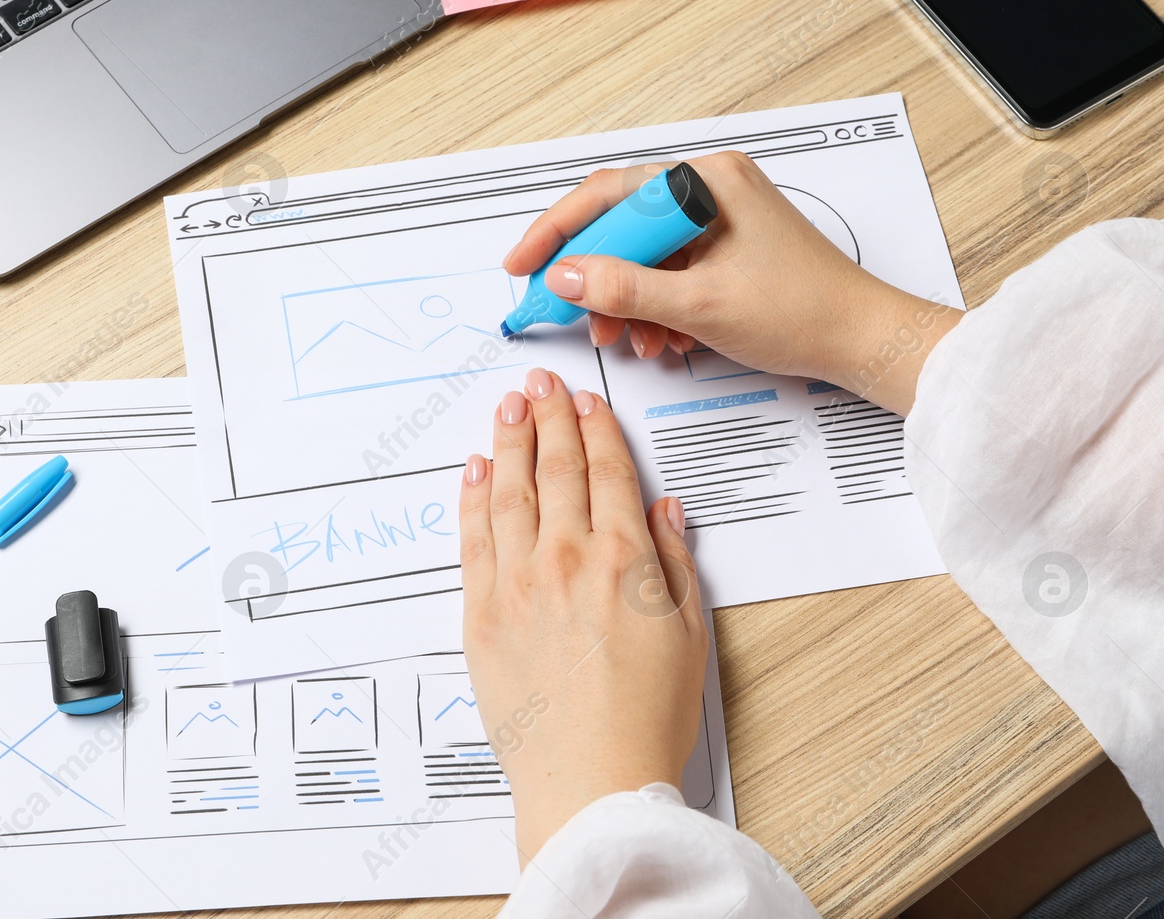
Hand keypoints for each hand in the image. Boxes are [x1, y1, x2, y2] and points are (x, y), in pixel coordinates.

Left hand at [460, 367, 708, 862]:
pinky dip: (473, 496)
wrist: (591, 780)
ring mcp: (517, 584)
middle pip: (555, 468)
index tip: (585, 400)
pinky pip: (473, 538)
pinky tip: (476, 469)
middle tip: (539, 383)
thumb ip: (674, 562)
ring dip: (508, 441)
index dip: (595, 428)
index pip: (607, 472)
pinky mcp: (480, 614)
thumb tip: (663, 508)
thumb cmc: (647, 718)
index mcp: (624, 559)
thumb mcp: (691, 634)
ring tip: (507, 407)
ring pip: (509, 491)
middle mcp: (567, 559)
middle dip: (547, 417)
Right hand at [503, 152, 960, 413]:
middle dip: (598, 280)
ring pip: (643, 257)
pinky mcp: (724, 252)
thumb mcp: (701, 305)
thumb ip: (626, 288)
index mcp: (706, 181)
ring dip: (627, 302)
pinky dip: (656, 307)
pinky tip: (664, 338)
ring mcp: (718, 222)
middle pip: (622, 227)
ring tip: (629, 337)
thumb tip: (566, 276)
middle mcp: (710, 191)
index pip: (608, 194)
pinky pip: (668, 273)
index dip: (556, 231)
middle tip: (572, 316)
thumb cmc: (805, 311)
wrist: (862, 341)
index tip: (523, 264)